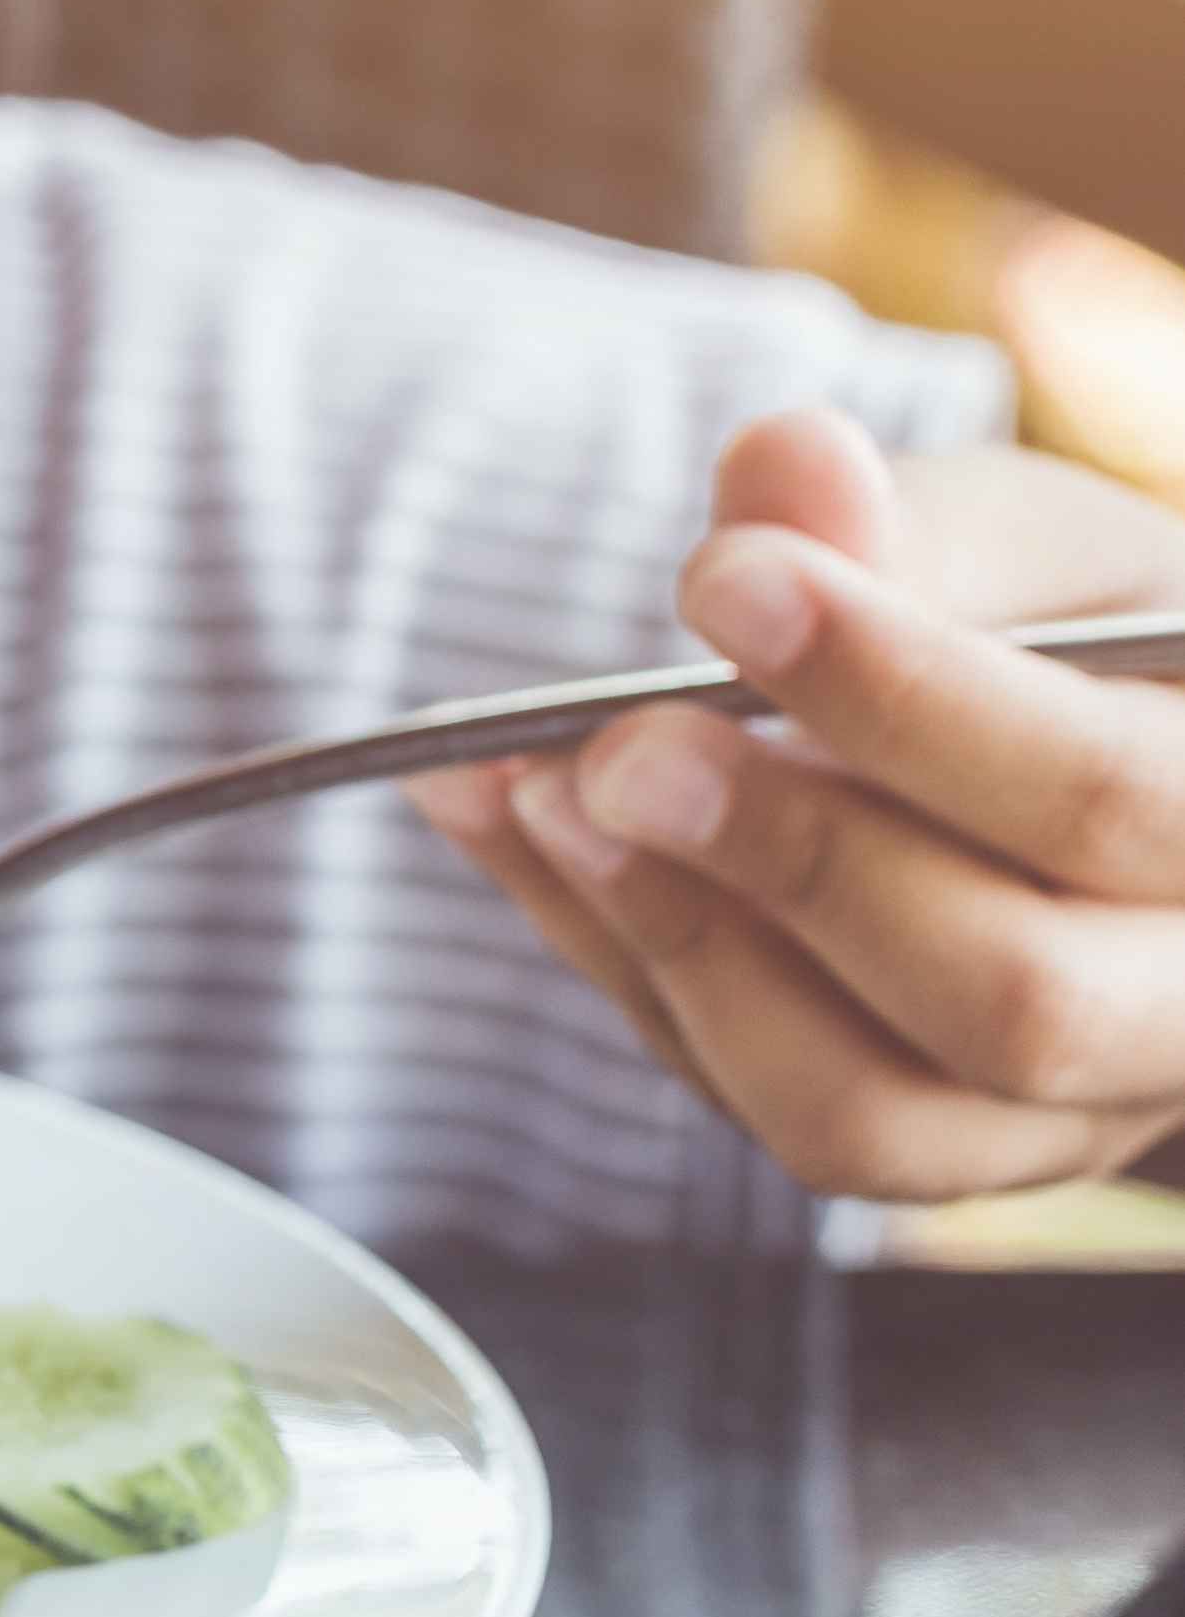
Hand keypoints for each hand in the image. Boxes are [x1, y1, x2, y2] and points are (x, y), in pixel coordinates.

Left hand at [411, 408, 1184, 1202]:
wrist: (1076, 770)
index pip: (1102, 796)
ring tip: (538, 788)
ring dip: (675, 942)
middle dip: (788, 863)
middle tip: (615, 744)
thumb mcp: (1033, 546)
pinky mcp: (916, 1149)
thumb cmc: (1068, 640)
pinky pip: (755, 1110)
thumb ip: (921, 521)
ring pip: (868, 1112)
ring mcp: (1062, 1113)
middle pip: (1011, 1000)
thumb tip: (788, 467)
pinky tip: (514, 827)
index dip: (901, 696)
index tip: (723, 584)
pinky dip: (615, 965)